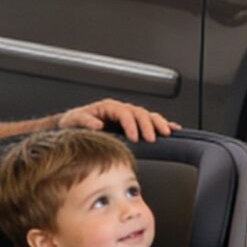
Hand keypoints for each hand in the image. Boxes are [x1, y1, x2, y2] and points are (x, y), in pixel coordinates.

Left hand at [58, 99, 178, 141]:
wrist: (73, 125)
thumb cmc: (74, 123)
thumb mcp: (75, 120)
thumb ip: (85, 120)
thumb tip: (97, 125)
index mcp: (108, 107)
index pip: (124, 113)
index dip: (131, 125)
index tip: (135, 138)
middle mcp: (120, 109)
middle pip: (139, 113)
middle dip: (147, 125)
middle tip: (152, 139)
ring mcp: (128, 115)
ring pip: (148, 115)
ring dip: (158, 123)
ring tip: (166, 133)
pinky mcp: (133, 123)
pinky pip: (150, 121)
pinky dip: (162, 124)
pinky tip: (172, 128)